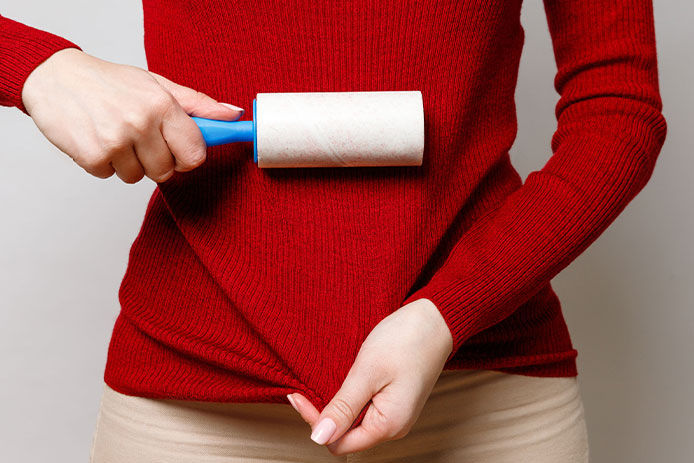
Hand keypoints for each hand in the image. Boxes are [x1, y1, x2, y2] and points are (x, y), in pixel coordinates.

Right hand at [21, 48, 243, 183]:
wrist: (54, 77)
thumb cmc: (111, 82)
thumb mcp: (157, 85)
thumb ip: (197, 104)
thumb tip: (234, 116)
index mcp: (162, 105)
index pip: (195, 154)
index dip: (188, 157)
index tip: (178, 151)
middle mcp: (141, 123)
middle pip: (167, 172)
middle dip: (156, 161)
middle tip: (140, 138)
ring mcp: (115, 141)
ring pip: (138, 177)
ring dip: (128, 163)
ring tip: (116, 135)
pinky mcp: (92, 156)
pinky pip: (111, 177)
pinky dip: (105, 164)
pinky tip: (98, 139)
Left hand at [287, 298, 452, 455]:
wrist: (436, 320)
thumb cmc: (406, 340)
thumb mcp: (368, 372)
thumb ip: (344, 407)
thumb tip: (319, 438)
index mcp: (388, 425)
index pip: (338, 442)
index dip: (316, 423)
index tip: (299, 394)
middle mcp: (393, 427)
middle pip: (345, 436)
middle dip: (323, 415)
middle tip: (304, 388)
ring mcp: (394, 415)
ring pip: (353, 423)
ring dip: (334, 406)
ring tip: (320, 383)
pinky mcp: (393, 402)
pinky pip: (364, 410)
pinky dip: (348, 399)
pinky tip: (339, 381)